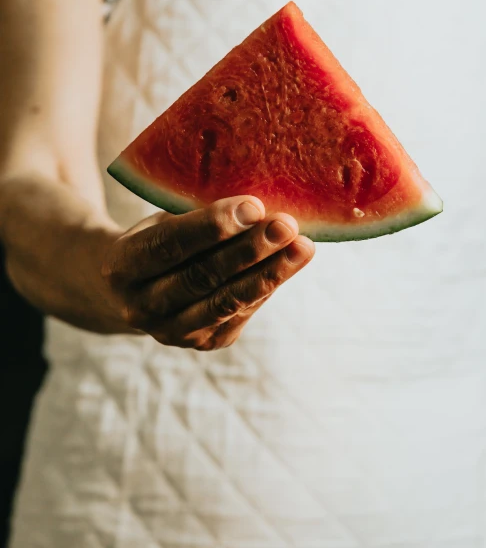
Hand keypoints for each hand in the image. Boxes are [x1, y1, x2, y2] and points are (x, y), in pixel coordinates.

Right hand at [101, 196, 314, 350]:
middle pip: (202, 278)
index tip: (253, 205)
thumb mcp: (161, 220)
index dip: (212, 227)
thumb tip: (257, 205)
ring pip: (226, 302)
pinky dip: (267, 286)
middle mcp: (141, 307)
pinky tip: (290, 263)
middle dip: (249, 250)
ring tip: (302, 247)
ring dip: (269, 273)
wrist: (130, 291)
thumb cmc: (155, 240)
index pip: (169, 245)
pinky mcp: (204, 343)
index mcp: (121, 267)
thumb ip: (197, 217)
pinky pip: (241, 313)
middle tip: (286, 225)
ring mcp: (172, 332)